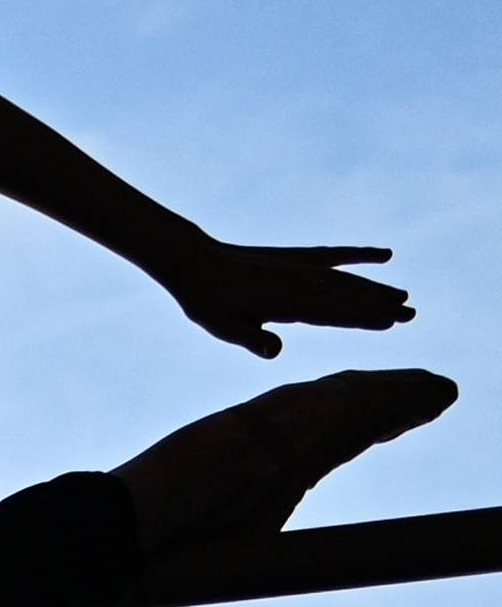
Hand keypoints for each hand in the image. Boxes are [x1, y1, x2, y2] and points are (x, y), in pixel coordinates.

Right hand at [112, 368, 456, 555]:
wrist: (135, 515)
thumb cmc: (167, 535)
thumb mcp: (225, 535)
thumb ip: (250, 531)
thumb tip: (260, 564)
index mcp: (261, 453)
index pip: (325, 431)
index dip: (368, 420)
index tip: (404, 418)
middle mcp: (269, 430)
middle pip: (343, 408)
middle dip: (393, 400)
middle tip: (440, 394)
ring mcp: (271, 424)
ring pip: (349, 401)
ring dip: (400, 395)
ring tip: (442, 392)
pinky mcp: (276, 424)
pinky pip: (340, 406)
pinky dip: (383, 399)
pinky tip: (421, 395)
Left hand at [163, 239, 411, 359]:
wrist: (195, 263)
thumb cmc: (208, 301)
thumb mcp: (224, 326)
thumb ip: (252, 339)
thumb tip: (275, 352)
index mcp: (283, 302)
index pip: (330, 313)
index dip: (361, 318)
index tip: (390, 322)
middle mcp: (297, 281)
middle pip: (346, 296)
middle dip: (378, 305)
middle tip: (411, 315)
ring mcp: (299, 266)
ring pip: (346, 278)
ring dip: (376, 287)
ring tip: (404, 297)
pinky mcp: (296, 255)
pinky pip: (334, 254)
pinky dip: (359, 254)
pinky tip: (385, 255)